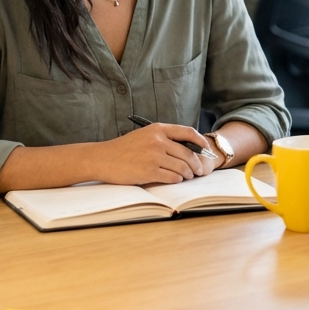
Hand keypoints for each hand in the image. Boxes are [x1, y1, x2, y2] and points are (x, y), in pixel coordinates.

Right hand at [94, 123, 215, 184]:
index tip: (205, 149)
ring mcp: (154, 156)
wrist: (103, 158)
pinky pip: (172, 177)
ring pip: (182, 167)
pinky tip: (175, 179)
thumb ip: (164, 138)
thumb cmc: (124, 148)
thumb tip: (187, 146)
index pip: (188, 132)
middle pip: (188, 153)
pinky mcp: (149, 171)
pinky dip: (177, 179)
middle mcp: (158, 141)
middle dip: (196, 164)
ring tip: (187, 176)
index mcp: (158, 129)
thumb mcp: (145, 135)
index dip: (200, 141)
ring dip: (187, 173)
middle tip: (198, 170)